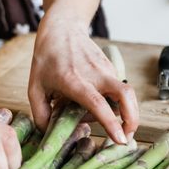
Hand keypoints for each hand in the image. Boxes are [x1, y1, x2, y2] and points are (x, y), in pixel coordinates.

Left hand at [28, 13, 138, 143]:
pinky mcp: (111, 68)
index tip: (120, 139)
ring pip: (123, 96)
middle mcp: (95, 75)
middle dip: (133, 119)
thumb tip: (50, 133)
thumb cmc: (46, 59)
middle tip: (127, 137)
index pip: (97, 103)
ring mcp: (106, 70)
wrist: (62, 29)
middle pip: (126, 96)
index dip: (111, 122)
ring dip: (121, 112)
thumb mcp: (35, 88)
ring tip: (105, 120)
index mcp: (74, 81)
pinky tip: (94, 102)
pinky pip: (116, 90)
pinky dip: (111, 101)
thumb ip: (40, 114)